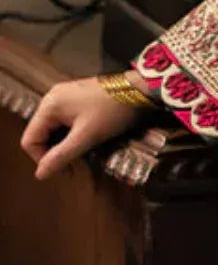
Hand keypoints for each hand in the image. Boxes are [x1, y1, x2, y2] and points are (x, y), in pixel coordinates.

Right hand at [20, 76, 145, 181]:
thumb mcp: (86, 136)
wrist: (141, 89)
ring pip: (53, 129)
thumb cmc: (113, 111)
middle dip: (53, 152)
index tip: (64, 170)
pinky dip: (71, 135)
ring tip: (81, 153)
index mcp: (49, 105)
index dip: (41, 159)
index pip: (30, 140)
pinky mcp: (76, 99)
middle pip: (40, 134)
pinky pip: (64, 122)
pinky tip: (85, 140)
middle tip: (73, 165)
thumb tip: (40, 175)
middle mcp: (51, 98)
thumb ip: (61, 156)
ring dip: (63, 145)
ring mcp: (64, 97)